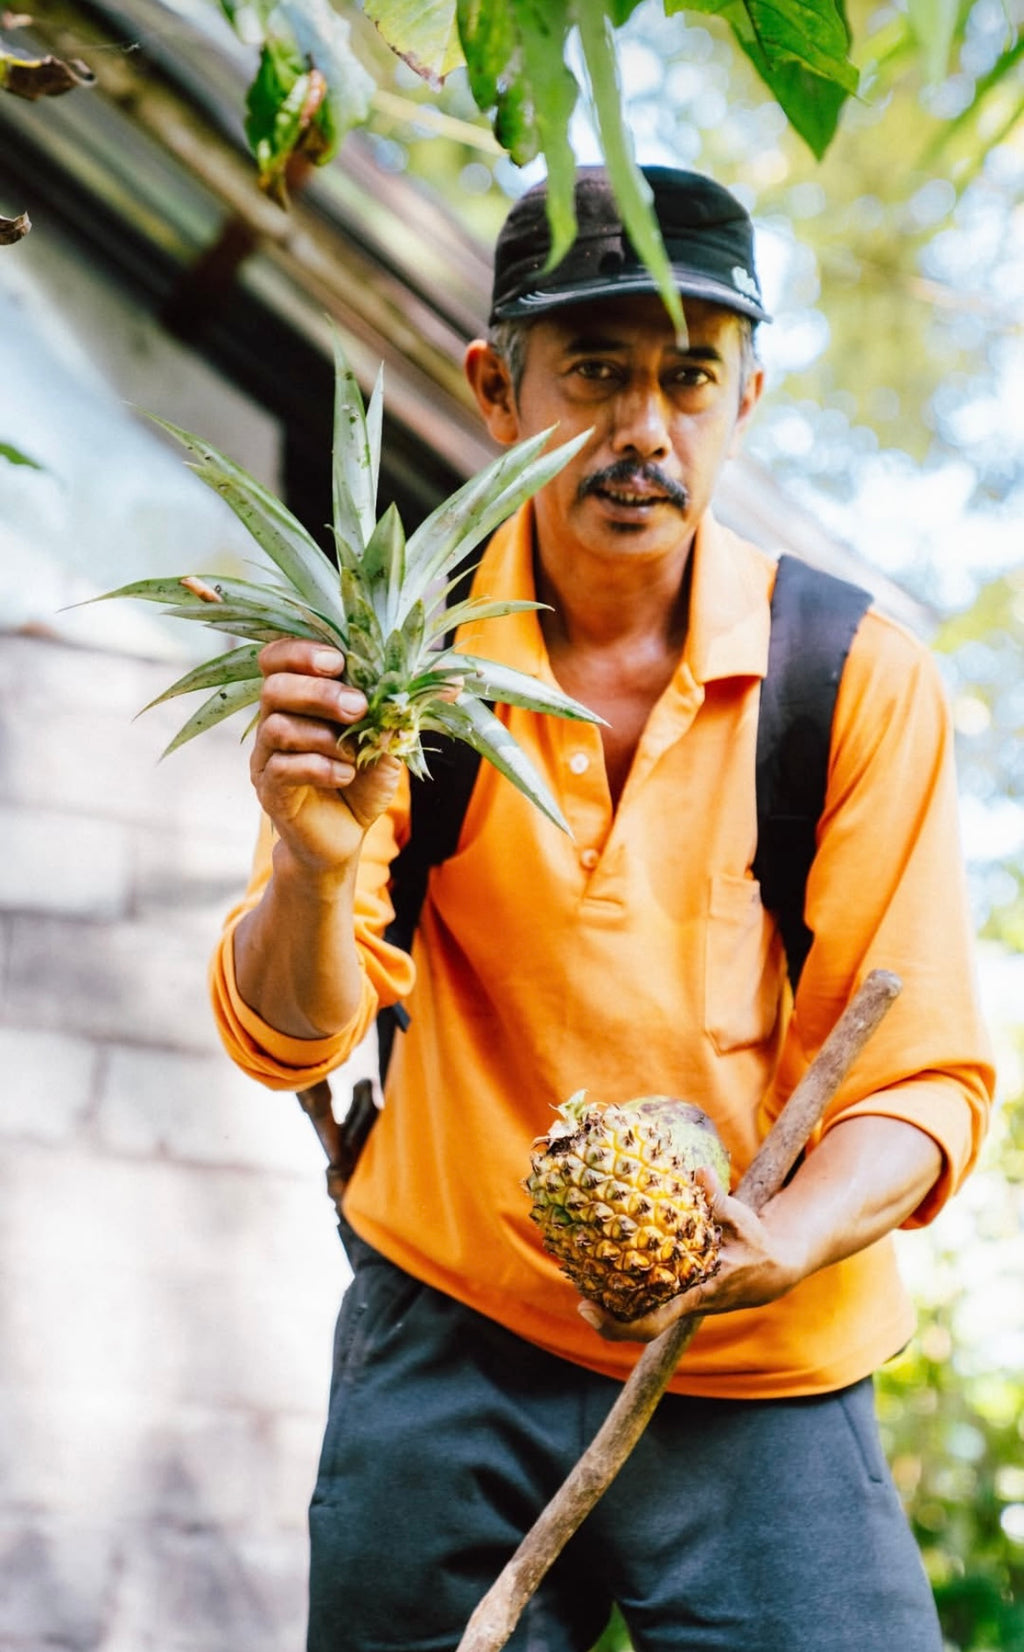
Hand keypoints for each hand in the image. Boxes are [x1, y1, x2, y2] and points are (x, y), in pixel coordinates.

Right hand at [250, 638, 401, 873]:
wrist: (344, 836)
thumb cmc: (361, 783)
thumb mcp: (391, 741)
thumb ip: (408, 709)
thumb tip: (454, 682)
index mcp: (299, 699)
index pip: (278, 657)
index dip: (302, 651)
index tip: (338, 661)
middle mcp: (275, 721)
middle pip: (275, 686)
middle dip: (320, 693)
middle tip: (357, 709)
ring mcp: (267, 756)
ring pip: (277, 726)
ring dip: (323, 735)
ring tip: (354, 754)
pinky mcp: (269, 789)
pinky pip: (283, 767)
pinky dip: (319, 768)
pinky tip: (345, 776)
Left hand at [576, 1168, 803, 1343]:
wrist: (772, 1272)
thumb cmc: (755, 1245)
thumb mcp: (742, 1221)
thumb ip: (718, 1200)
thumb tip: (700, 1172)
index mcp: (696, 1294)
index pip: (652, 1322)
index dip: (617, 1324)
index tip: (586, 1309)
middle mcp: (683, 1303)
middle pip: (635, 1324)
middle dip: (603, 1314)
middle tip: (578, 1291)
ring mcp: (680, 1301)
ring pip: (639, 1311)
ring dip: (611, 1300)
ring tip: (583, 1274)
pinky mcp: (678, 1292)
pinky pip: (647, 1297)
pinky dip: (626, 1285)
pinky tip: (607, 1258)